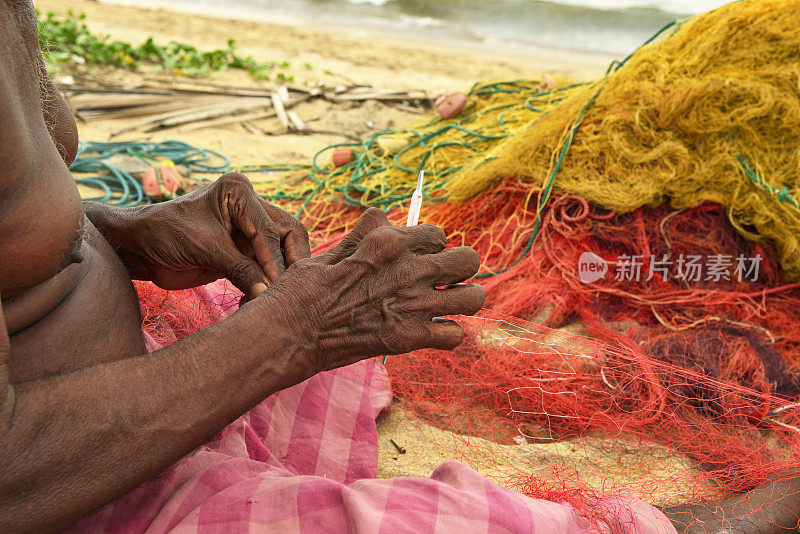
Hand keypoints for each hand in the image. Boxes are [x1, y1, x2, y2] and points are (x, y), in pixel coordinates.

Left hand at [101, 173, 309, 296]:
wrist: (137, 248)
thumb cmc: (162, 234)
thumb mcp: (203, 248)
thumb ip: (239, 268)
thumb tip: (268, 291)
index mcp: (239, 192)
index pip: (269, 229)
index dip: (275, 259)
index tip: (277, 285)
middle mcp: (250, 207)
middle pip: (289, 234)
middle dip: (291, 263)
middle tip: (290, 290)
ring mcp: (249, 231)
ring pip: (284, 252)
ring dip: (281, 276)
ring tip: (273, 299)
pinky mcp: (244, 253)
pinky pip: (267, 269)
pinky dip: (268, 285)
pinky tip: (260, 300)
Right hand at [255, 208, 484, 374]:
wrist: (289, 332)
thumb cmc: (303, 290)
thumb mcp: (331, 251)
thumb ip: (364, 235)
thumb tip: (382, 217)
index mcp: (388, 242)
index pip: (438, 234)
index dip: (432, 246)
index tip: (420, 257)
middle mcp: (408, 269)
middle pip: (467, 259)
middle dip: (460, 267)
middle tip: (443, 279)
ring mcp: (412, 304)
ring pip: (473, 297)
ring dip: (464, 300)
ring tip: (449, 304)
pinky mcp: (409, 338)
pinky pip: (454, 335)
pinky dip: (447, 336)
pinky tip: (433, 333)